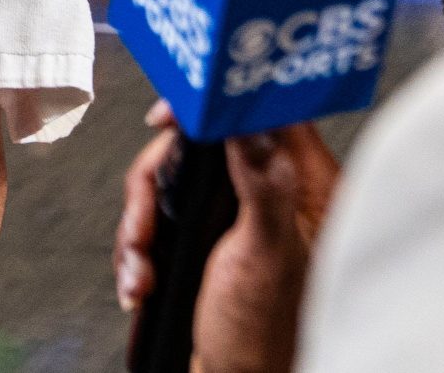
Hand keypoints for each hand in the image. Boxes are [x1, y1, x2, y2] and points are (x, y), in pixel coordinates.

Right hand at [116, 103, 339, 372]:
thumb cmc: (267, 339)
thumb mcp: (264, 253)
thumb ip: (262, 179)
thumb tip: (249, 116)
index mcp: (305, 188)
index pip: (262, 110)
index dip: (213, 104)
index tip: (170, 116)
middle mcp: (269, 194)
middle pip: (196, 144)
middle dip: (154, 185)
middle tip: (144, 224)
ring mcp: (232, 217)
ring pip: (168, 182)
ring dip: (139, 227)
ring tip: (142, 270)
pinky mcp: (202, 239)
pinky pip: (156, 219)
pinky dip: (138, 251)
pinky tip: (142, 282)